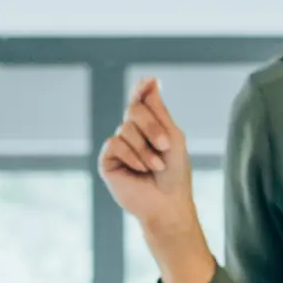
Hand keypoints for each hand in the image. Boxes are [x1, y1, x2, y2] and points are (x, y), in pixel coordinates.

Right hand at [97, 77, 216, 282]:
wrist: (167, 203)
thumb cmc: (175, 173)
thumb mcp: (172, 136)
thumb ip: (158, 110)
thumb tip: (149, 79)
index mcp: (150, 124)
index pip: (142, 99)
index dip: (142, 88)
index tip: (150, 81)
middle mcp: (132, 132)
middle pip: (134, 109)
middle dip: (151, 126)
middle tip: (165, 145)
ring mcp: (119, 146)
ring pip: (125, 128)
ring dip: (145, 149)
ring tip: (154, 167)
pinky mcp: (107, 160)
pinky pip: (114, 144)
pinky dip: (132, 156)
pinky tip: (140, 170)